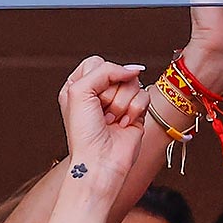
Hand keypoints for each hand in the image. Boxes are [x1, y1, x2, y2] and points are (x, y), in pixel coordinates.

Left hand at [57, 56, 150, 182]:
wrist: (100, 160)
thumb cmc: (84, 133)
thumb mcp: (79, 92)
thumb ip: (104, 70)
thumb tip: (133, 69)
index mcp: (78, 87)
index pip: (96, 62)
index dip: (98, 76)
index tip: (91, 97)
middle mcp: (98, 93)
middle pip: (117, 71)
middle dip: (110, 92)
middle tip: (101, 112)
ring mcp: (118, 101)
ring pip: (133, 82)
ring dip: (121, 104)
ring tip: (111, 120)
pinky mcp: (136, 110)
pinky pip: (144, 94)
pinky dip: (134, 110)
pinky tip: (123, 124)